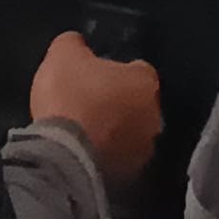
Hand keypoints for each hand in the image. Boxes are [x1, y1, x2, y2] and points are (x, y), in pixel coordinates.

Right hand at [30, 30, 163, 186]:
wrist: (65, 153)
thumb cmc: (70, 95)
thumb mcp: (63, 53)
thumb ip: (75, 44)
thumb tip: (78, 44)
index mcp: (144, 82)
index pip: (139, 68)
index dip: (117, 69)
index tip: (98, 72)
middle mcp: (154, 115)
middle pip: (139, 102)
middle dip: (120, 101)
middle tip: (91, 99)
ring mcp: (145, 148)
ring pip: (133, 132)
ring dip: (116, 129)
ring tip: (87, 128)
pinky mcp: (132, 174)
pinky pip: (121, 157)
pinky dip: (109, 152)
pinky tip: (86, 149)